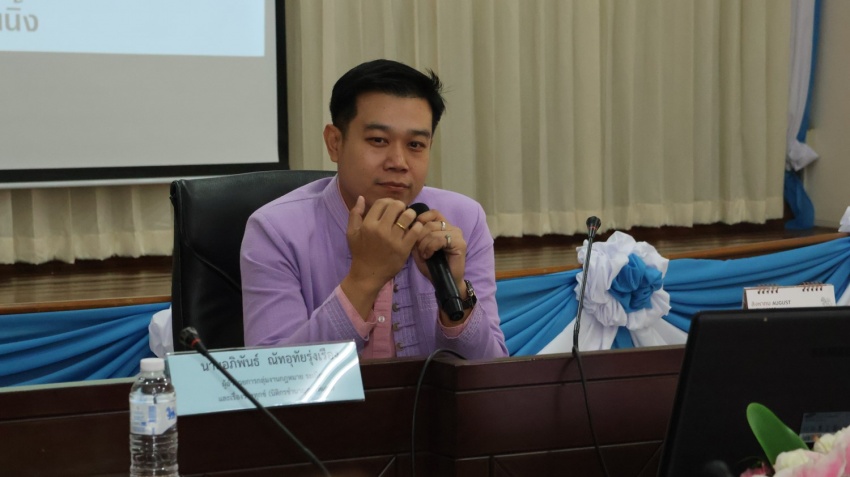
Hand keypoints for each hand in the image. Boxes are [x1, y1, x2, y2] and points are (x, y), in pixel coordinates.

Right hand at [341, 197, 422, 318]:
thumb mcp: (351, 233)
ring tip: (409, 219)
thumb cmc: (360, 253)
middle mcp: (381, 230)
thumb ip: (355, 214)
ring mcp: (393, 239)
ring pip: (408, 216)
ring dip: (410, 214)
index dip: (388, 201)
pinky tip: (414, 228)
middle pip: (396, 206)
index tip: (391, 208)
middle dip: (400, 206)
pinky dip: (417, 226)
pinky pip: (415, 231)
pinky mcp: (404, 249)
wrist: (368, 275)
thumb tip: (361, 198)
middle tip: (401, 212)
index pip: (382, 203)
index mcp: (368, 225)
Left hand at [411, 209, 467, 310]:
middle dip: (419, 236)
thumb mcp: (419, 249)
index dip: (421, 218)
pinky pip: (440, 239)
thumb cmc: (432, 266)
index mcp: (444, 226)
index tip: (414, 231)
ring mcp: (457, 234)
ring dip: (424, 244)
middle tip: (417, 249)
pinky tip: (428, 255)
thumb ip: (415, 236)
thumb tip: (407, 224)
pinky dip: (430, 247)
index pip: (433, 213)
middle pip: (430, 223)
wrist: (443, 282)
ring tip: (423, 254)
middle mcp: (452, 228)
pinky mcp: (460, 243)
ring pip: (433, 231)